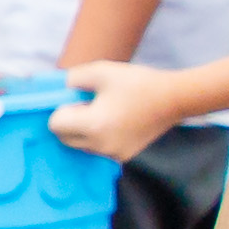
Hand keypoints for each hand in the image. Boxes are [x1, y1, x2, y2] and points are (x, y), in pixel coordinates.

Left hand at [50, 59, 190, 163]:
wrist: (173, 99)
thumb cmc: (137, 83)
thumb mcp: (100, 71)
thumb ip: (72, 79)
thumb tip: (57, 88)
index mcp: (93, 125)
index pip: (55, 125)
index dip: (62, 109)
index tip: (78, 99)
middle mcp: (100, 145)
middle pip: (65, 138)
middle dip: (69, 121)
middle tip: (89, 104)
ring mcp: (112, 154)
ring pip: (81, 145)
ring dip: (83, 130)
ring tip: (105, 111)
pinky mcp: (123, 157)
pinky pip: (98, 148)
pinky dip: (98, 136)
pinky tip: (116, 120)